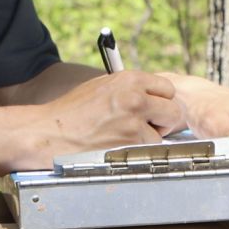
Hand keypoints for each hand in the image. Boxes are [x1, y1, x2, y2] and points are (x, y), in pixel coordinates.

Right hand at [16, 71, 184, 169]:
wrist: (54, 131)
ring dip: (150, 137)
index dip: (162, 100)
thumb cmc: (73, 110)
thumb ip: (128, 88)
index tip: (155, 107)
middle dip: (164, 120)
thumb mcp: (102, 86)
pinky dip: (137, 149)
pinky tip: (119, 144)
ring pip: (162, 133)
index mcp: (130, 79)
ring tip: (125, 135)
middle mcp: (136, 97)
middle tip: (150, 125)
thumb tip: (151, 94)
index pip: (167, 89)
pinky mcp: (131, 142)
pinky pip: (148, 148)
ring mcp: (135, 121)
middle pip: (174, 110)